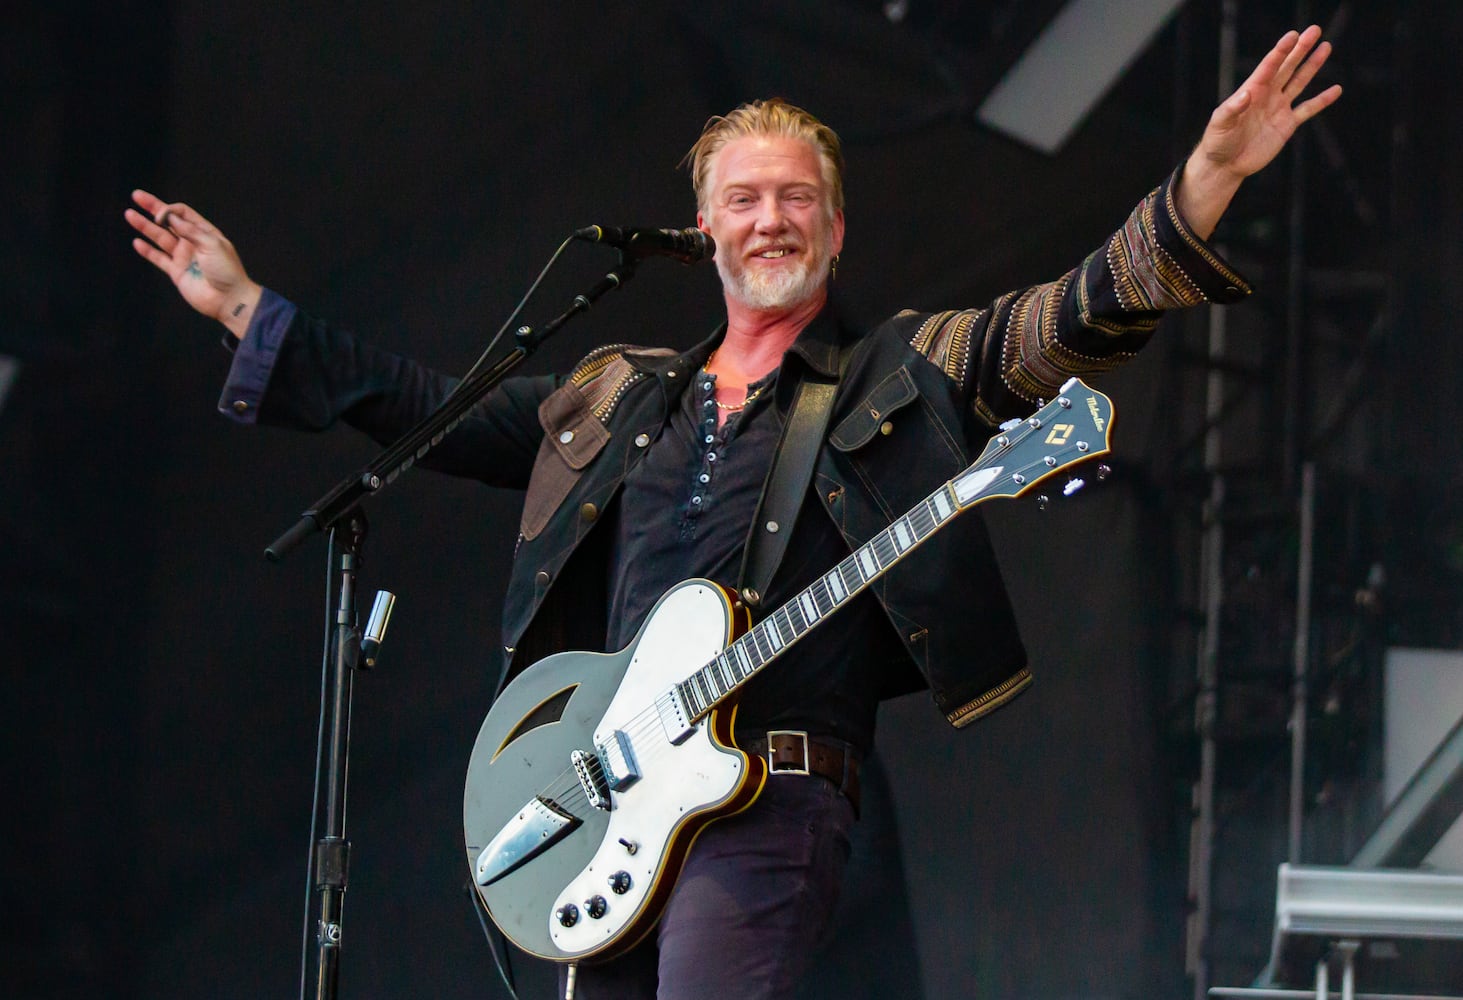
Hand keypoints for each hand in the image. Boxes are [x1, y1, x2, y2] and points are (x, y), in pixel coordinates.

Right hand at [126, 190, 262, 339]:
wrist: (228, 299)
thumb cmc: (227, 271)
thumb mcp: (212, 244)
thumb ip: (190, 230)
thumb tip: (170, 216)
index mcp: (205, 233)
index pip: (183, 214)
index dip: (170, 210)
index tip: (161, 215)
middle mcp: (193, 243)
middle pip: (169, 222)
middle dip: (153, 208)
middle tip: (137, 196)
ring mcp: (184, 257)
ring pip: (160, 238)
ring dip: (145, 227)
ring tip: (129, 215)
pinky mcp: (177, 272)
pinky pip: (159, 259)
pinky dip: (148, 251)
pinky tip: (137, 242)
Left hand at [1178, 25, 1342, 237]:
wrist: (1225, 166)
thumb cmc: (1217, 143)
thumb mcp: (1219, 125)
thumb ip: (1232, 109)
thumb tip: (1247, 94)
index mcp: (1251, 91)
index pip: (1269, 66)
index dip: (1281, 51)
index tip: (1292, 35)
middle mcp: (1267, 96)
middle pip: (1287, 67)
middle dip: (1300, 49)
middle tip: (1314, 30)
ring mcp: (1278, 109)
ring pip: (1299, 82)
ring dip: (1312, 66)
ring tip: (1325, 47)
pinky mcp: (1287, 125)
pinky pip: (1308, 109)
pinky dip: (1322, 100)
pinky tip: (1336, 89)